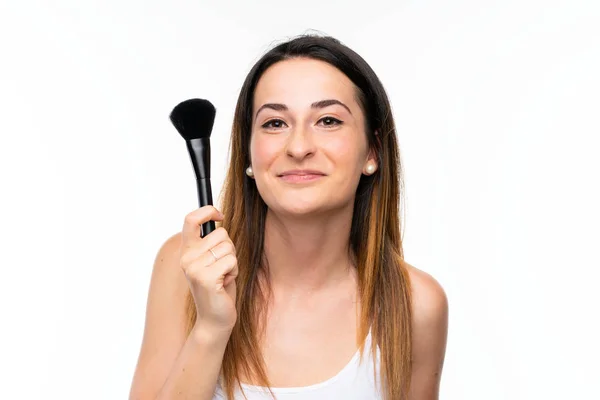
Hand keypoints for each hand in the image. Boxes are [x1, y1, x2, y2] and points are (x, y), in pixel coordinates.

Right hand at [180, 206, 237, 334]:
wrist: (214, 318)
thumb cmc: (218, 287)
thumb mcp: (211, 261)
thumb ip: (210, 243)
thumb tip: (218, 219)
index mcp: (187, 251)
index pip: (190, 220)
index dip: (207, 211)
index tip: (219, 215)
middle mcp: (187, 258)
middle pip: (222, 234)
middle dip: (229, 249)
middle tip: (222, 267)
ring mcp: (195, 268)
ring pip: (228, 247)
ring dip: (232, 262)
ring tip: (223, 277)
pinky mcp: (206, 278)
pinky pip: (231, 261)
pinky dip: (234, 271)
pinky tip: (224, 284)